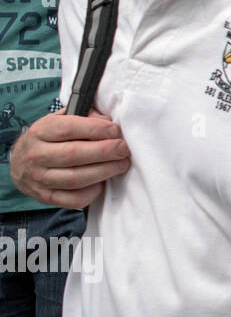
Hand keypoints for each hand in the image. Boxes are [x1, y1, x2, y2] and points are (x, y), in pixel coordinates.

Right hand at [10, 110, 130, 209]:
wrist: (21, 163)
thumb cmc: (50, 138)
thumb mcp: (60, 120)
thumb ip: (84, 117)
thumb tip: (108, 122)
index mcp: (40, 131)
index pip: (68, 128)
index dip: (96, 129)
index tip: (115, 130)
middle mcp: (36, 155)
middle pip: (73, 154)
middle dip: (104, 151)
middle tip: (122, 149)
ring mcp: (39, 178)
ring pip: (75, 179)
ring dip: (104, 172)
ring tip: (121, 164)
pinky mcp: (46, 197)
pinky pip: (73, 199)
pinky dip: (92, 193)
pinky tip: (103, 182)